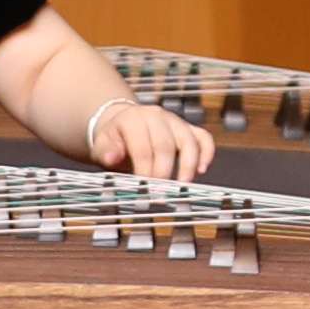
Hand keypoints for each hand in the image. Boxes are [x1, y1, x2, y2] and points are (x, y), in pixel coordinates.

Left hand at [87, 98, 218, 185]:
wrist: (124, 123)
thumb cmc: (115, 139)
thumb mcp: (102, 145)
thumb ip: (105, 152)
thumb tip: (111, 157)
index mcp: (133, 119)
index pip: (142, 146)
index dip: (145, 169)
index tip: (145, 188)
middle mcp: (157, 116)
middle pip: (166, 144)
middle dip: (164, 171)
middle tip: (160, 192)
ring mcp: (175, 121)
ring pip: (189, 140)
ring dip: (188, 165)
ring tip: (182, 186)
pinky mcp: (189, 128)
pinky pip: (204, 137)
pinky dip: (206, 153)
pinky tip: (201, 170)